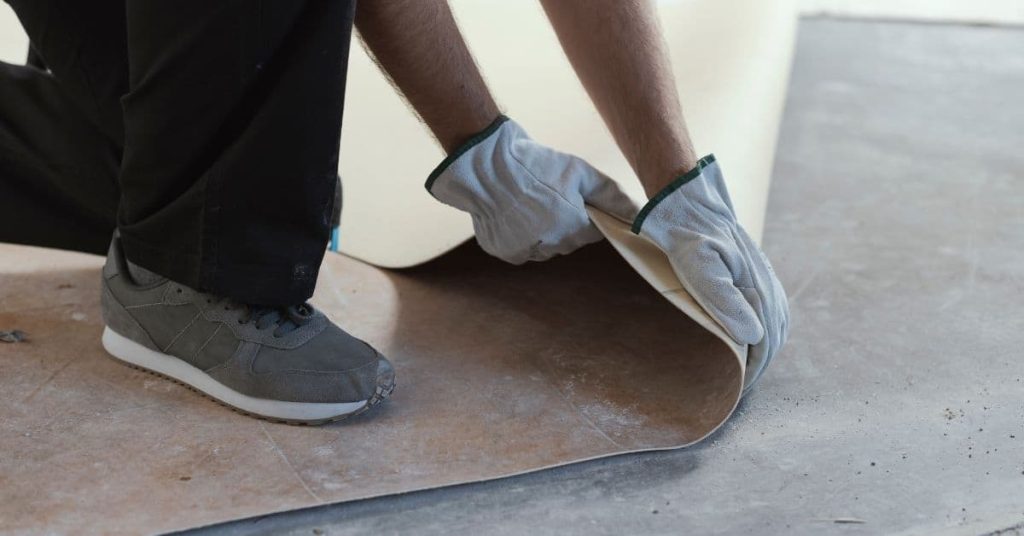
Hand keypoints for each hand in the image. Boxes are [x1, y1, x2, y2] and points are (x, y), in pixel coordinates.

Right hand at [427, 116, 637, 263]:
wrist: (488, 165)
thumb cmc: (537, 165)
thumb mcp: (580, 172)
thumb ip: (612, 195)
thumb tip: (639, 213)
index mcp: (574, 228)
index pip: (593, 232)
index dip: (586, 214)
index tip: (574, 199)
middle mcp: (551, 246)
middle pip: (568, 241)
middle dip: (564, 223)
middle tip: (549, 197)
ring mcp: (525, 251)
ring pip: (544, 247)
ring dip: (542, 232)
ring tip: (529, 204)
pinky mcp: (503, 252)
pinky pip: (520, 249)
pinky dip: (519, 237)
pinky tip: (513, 213)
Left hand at [632, 155, 789, 385]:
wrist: (687, 201)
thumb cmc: (685, 236)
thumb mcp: (698, 267)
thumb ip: (724, 301)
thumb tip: (754, 337)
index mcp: (755, 289)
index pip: (763, 343)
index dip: (750, 372)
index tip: (734, 393)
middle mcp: (766, 284)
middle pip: (773, 337)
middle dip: (759, 366)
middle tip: (737, 389)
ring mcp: (763, 276)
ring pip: (777, 324)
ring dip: (765, 350)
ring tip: (746, 372)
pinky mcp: (756, 270)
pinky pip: (773, 308)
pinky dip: (769, 330)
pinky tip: (754, 338)